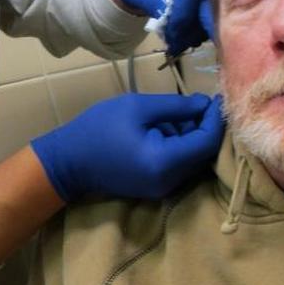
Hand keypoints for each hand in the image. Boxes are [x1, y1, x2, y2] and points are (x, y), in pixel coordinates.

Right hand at [30, 93, 224, 201]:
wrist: (68, 162)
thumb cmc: (99, 129)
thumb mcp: (137, 107)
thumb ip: (176, 106)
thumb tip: (205, 105)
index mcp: (164, 162)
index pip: (206, 142)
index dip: (215, 119)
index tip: (215, 97)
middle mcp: (169, 181)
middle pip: (203, 153)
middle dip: (205, 126)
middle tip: (197, 101)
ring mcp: (163, 188)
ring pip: (193, 159)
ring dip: (192, 135)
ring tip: (176, 112)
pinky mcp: (157, 187)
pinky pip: (179, 165)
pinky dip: (180, 145)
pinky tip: (167, 127)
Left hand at [115, 0, 213, 53]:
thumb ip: (150, 0)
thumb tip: (169, 21)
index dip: (182, 13)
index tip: (171, 34)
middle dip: (193, 27)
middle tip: (176, 45)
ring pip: (212, 6)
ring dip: (196, 29)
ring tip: (177, 42)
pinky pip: (212, 7)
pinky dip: (200, 24)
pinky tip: (185, 34)